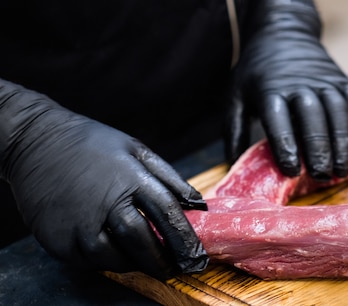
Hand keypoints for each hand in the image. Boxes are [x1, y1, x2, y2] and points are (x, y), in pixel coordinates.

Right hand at [0, 81, 208, 279]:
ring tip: (148, 262)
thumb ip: (169, 179)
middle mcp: (104, 204)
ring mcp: (78, 225)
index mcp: (130, 179)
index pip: (167, 215)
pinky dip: (108, 263)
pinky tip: (117, 254)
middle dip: (163, 261)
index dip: (185, 240)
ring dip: (136, 264)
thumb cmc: (91, 144)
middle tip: (176, 269)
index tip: (196, 255)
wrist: (35, 141)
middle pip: (143, 244)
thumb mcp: (136, 150)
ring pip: (116, 259)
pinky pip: (90, 262)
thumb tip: (196, 204)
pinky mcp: (58, 240)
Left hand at [225, 0, 347, 180]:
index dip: (285, 145)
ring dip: (342, 143)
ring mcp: (324, 81)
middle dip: (319, 149)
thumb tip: (232, 167)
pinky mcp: (342, 81)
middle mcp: (299, 84)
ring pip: (337, 112)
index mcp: (269, 90)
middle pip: (312, 117)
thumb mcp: (236, 96)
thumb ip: (234, 130)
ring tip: (342, 171)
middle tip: (321, 176)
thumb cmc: (256, 74)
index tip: (291, 171)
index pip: (278, 119)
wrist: (283, 34)